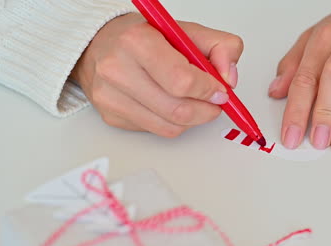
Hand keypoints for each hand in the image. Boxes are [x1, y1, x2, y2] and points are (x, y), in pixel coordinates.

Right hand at [70, 13, 242, 137]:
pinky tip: (170, 104)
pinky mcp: (111, 116)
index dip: (208, 90)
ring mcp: (111, 96)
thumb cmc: (145, 38)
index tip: (220, 91)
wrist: (100, 45)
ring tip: (194, 102)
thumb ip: (221, 47)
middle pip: (177, 110)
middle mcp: (117, 69)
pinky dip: (173, 123)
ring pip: (169, 126)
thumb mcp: (187, 31)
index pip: (182, 80)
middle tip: (214, 103)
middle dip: (206, 110)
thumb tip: (229, 79)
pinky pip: (156, 130)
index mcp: (137, 42)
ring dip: (192, 119)